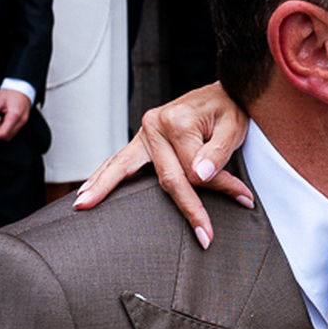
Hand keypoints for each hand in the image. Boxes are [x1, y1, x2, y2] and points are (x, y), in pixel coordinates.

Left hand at [0, 88, 31, 141]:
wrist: (22, 87)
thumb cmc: (12, 92)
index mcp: (15, 115)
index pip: (3, 133)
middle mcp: (21, 121)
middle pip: (7, 136)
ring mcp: (23, 122)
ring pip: (10, 134)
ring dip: (1, 131)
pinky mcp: (22, 121)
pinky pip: (13, 130)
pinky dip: (5, 127)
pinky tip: (2, 119)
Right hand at [73, 83, 253, 247]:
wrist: (221, 91)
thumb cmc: (228, 109)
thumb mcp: (233, 126)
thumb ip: (218, 152)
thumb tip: (199, 175)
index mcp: (176, 121)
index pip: (196, 168)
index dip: (222, 186)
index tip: (244, 199)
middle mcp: (154, 125)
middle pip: (166, 177)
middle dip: (188, 208)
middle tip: (204, 237)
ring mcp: (143, 133)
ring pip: (122, 167)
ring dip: (103, 188)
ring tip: (83, 206)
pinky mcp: (141, 141)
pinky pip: (119, 162)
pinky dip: (103, 177)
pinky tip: (85, 192)